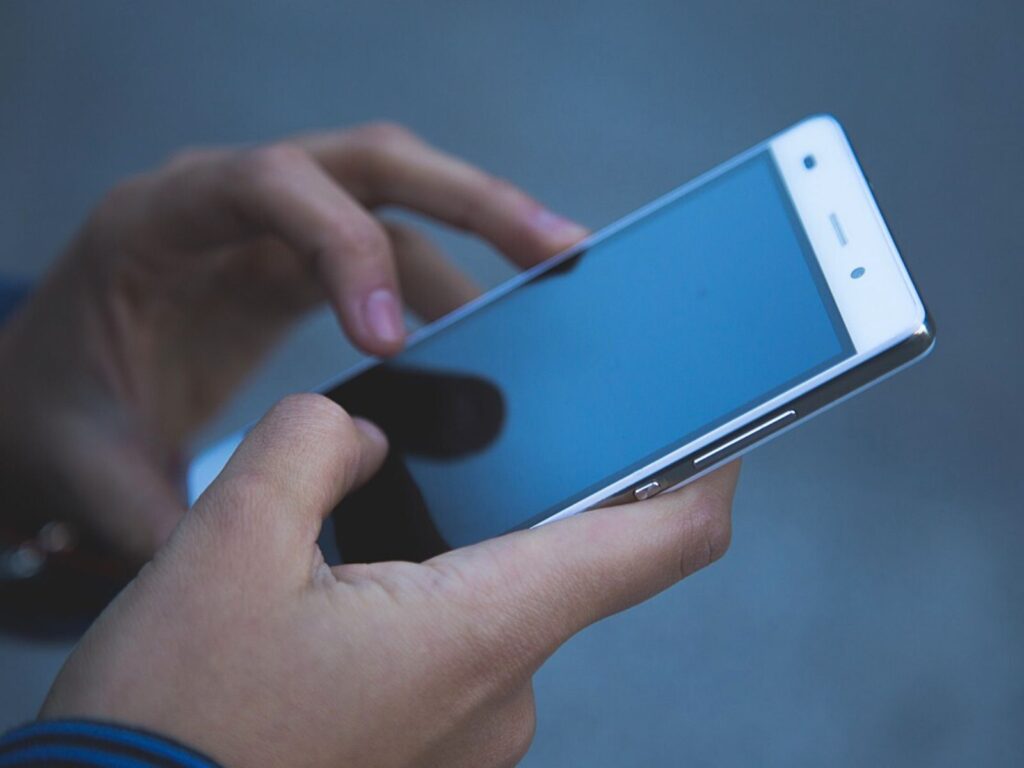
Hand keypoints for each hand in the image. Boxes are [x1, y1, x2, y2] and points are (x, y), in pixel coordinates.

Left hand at [0, 123, 586, 562]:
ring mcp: (271, 225)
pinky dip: (451, 284)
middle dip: (468, 200)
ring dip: (481, 233)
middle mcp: (226, 203)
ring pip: (395, 197)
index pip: (269, 186)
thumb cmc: (56, 414)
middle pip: (366, 163)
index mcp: (158, 223)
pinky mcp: (302, 261)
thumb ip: (159, 521)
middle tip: (555, 250)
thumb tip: (249, 590)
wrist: (46, 390)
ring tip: (557, 281)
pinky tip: (490, 333)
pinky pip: (392, 249)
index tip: (393, 344)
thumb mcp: (87, 466)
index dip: (343, 248)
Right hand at [40, 395, 738, 767]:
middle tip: (451, 446)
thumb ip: (313, 447)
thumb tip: (363, 443)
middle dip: (511, 495)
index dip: (705, 471)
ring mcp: (471, 735)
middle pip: (561, 561)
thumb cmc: (175, 725)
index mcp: (478, 630)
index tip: (722, 421)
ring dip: (449, 555)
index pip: (654, 543)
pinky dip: (424, 605)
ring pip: (496, 604)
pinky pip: (458, 651)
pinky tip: (343, 596)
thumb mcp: (225, 543)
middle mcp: (501, 693)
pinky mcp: (433, 752)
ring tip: (356, 541)